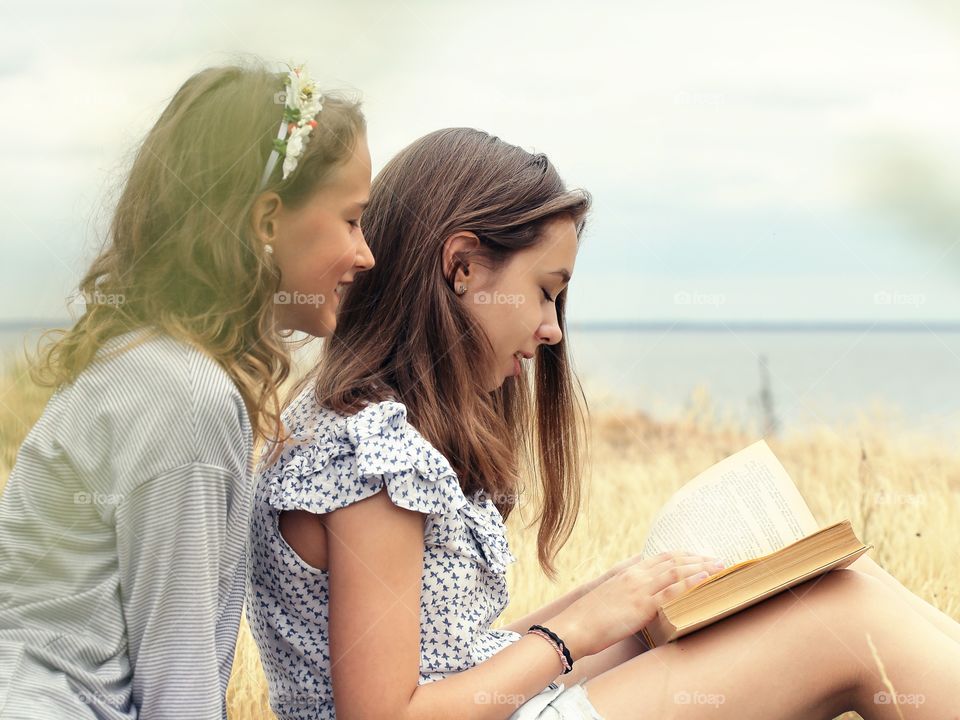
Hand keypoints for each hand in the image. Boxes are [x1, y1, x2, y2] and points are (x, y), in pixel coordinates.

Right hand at [552, 551, 725, 658]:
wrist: (574, 627)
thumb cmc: (589, 617)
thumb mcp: (609, 595)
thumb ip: (626, 588)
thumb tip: (642, 587)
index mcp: (628, 572)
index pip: (662, 558)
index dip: (684, 556)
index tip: (700, 557)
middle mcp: (636, 575)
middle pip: (673, 561)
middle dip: (698, 558)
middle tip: (719, 559)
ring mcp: (639, 589)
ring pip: (676, 571)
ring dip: (701, 567)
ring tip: (720, 566)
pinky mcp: (642, 606)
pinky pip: (672, 591)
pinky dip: (691, 582)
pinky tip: (706, 579)